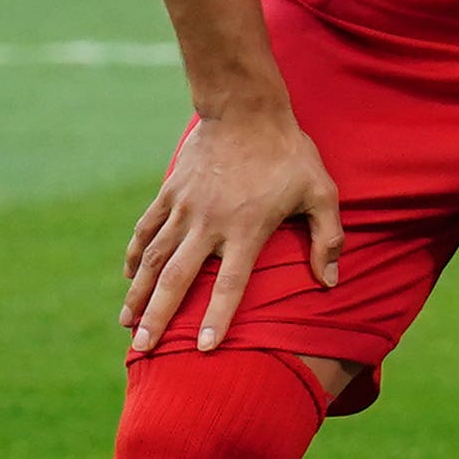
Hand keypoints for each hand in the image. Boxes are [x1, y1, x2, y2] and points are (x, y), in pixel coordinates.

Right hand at [125, 97, 342, 351]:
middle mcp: (209, 223)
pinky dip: (134, 255)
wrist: (246, 109)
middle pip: (177, 279)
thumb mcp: (321, 192)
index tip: (203, 349)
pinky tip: (128, 277)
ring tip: (127, 324)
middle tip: (142, 349)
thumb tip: (330, 282)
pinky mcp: (169, 192)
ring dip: (138, 293)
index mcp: (247, 228)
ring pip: (153, 258)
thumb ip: (328, 238)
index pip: (230, 284)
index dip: (217, 318)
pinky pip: (146, 230)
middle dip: (159, 317)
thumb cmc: (290, 153)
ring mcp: (184, 208)